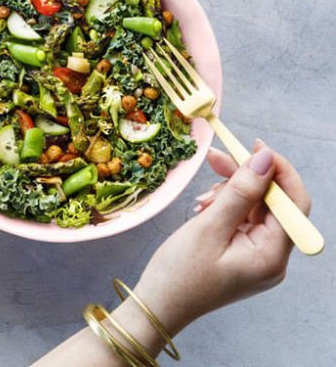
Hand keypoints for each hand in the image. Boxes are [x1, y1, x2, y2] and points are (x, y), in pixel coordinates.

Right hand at [132, 141, 311, 333]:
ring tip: (202, 195)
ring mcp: (258, 257)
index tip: (254, 147)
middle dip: (247, 177)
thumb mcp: (209, 227)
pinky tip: (204, 206)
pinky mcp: (242, 254)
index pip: (293, 203)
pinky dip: (225, 206)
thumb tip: (265, 159)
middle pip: (274, 203)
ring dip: (232, 192)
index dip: (279, 171)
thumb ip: (240, 192)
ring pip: (256, 208)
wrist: (157, 305)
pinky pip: (243, 220)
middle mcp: (272, 257)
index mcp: (272, 255)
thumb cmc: (180, 273)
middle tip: (216, 157)